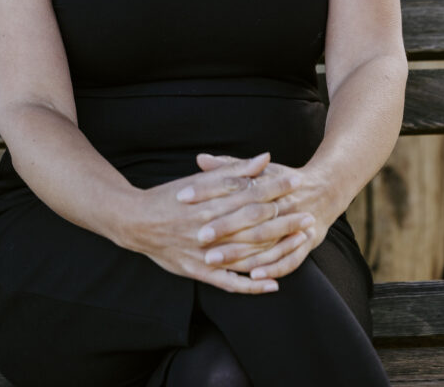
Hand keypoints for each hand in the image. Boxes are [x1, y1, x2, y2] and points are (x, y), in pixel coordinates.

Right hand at [125, 152, 312, 293]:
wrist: (135, 222)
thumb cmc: (170, 197)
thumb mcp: (199, 180)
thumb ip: (232, 171)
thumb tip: (264, 158)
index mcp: (210, 202)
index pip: (250, 193)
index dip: (274, 187)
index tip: (297, 181)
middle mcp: (211, 228)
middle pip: (254, 223)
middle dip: (283, 218)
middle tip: (308, 213)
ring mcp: (206, 253)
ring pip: (247, 253)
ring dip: (276, 249)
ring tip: (300, 243)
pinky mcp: (200, 272)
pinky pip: (230, 282)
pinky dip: (252, 285)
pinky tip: (273, 285)